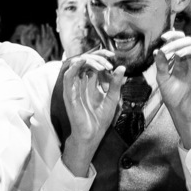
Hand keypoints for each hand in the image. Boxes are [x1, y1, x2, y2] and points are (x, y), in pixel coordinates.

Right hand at [61, 51, 124, 173]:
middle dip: (97, 57)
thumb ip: (116, 83)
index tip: (112, 55)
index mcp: (91, 83)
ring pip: (77, 65)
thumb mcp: (113, 98)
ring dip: (89, 61)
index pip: (93, 62)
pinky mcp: (69, 93)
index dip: (101, 56)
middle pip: (85, 61)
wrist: (92, 135)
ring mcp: (74, 87)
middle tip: (109, 60)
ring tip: (102, 66)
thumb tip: (122, 67)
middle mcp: (82, 82)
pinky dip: (74, 66)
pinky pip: (68, 76)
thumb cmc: (100, 119)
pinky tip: (83, 62)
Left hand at [155, 30, 190, 147]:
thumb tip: (158, 50)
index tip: (163, 37)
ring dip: (189, 48)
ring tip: (178, 54)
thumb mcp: (163, 78)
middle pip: (190, 42)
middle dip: (178, 43)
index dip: (173, 36)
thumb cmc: (172, 95)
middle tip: (167, 49)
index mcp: (182, 59)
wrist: (181, 112)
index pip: (180, 41)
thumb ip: (161, 64)